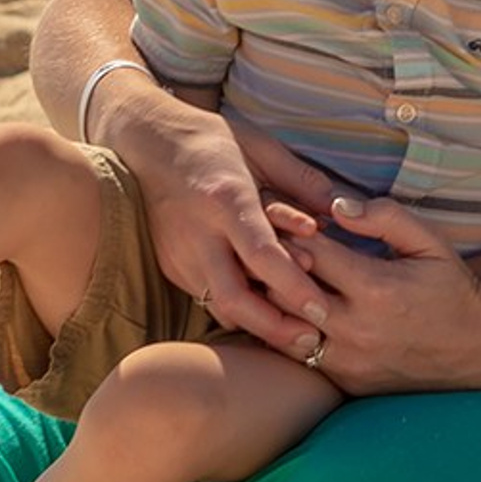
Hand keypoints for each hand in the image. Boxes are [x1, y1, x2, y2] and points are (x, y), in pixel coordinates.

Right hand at [103, 97, 338, 353]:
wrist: (143, 140)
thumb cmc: (209, 139)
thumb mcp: (259, 145)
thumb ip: (300, 179)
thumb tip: (337, 208)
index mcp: (225, 198)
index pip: (261, 254)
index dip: (292, 285)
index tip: (321, 309)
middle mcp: (197, 232)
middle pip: (234, 298)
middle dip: (274, 328)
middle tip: (311, 341)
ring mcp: (179, 253)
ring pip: (219, 305)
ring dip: (257, 325)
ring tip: (296, 337)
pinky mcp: (169, 265)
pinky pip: (207, 297)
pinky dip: (237, 310)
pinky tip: (264, 317)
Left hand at [270, 192, 480, 393]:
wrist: (479, 348)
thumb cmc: (451, 287)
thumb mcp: (429, 241)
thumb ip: (384, 217)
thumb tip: (336, 207)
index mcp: (376, 288)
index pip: (309, 251)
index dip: (286, 227)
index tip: (275, 211)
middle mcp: (356, 329)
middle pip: (284, 292)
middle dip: (268, 262)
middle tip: (259, 240)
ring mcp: (349, 361)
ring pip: (284, 329)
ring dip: (272, 300)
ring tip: (266, 274)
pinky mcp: (347, 382)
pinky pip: (300, 356)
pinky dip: (289, 330)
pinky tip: (286, 309)